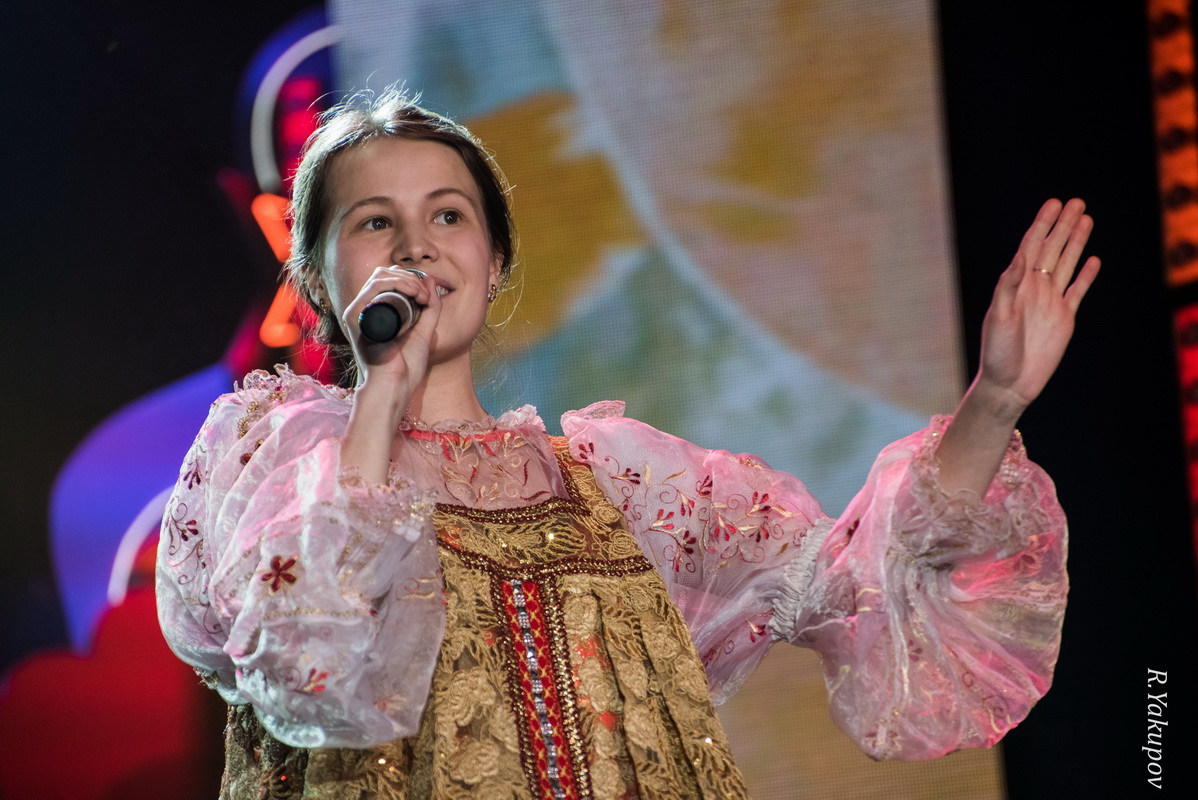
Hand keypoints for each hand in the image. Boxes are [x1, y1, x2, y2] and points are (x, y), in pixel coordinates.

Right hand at [342, 266, 442, 393]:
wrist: (394, 386)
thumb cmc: (406, 366)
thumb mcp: (424, 330)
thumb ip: (430, 307)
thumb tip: (430, 279)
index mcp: (377, 312)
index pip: (389, 279)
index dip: (411, 279)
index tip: (429, 296)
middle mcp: (364, 309)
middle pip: (384, 274)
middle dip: (410, 278)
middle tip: (426, 296)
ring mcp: (358, 312)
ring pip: (380, 276)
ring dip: (406, 280)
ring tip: (422, 296)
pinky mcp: (356, 317)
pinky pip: (374, 287)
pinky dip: (396, 283)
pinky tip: (413, 293)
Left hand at [973, 197, 1100, 419]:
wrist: (1009, 384)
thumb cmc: (996, 353)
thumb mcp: (997, 318)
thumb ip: (1008, 288)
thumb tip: (1020, 260)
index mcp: (1015, 285)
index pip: (1031, 247)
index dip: (1042, 224)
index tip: (1053, 204)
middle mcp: (1033, 288)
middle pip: (1052, 249)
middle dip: (1062, 225)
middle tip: (1075, 201)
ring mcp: (1050, 301)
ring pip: (1067, 264)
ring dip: (1076, 241)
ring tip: (1085, 218)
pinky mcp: (1064, 318)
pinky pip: (1078, 290)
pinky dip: (1086, 275)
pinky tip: (1094, 258)